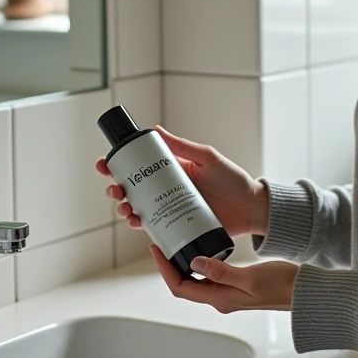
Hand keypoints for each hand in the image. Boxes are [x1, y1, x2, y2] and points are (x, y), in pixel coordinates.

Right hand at [96, 125, 269, 237]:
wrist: (252, 208)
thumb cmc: (234, 180)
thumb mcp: (208, 158)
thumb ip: (184, 146)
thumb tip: (156, 130)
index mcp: (173, 170)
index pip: (141, 166)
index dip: (119, 165)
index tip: (104, 164)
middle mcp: (168, 189)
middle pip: (134, 189)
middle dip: (117, 190)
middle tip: (114, 190)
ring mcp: (172, 208)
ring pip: (140, 209)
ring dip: (126, 209)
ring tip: (126, 210)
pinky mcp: (178, 226)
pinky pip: (155, 227)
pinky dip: (142, 226)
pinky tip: (137, 224)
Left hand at [150, 245, 297, 312]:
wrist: (303, 292)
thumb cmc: (281, 286)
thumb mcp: (250, 276)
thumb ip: (221, 271)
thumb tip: (194, 263)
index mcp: (220, 298)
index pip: (181, 287)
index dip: (164, 269)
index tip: (156, 249)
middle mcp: (220, 298)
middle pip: (184, 284)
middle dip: (169, 265)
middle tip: (162, 242)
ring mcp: (228, 292)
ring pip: (196, 279)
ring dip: (183, 263)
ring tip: (177, 242)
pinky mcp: (236, 284)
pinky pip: (210, 275)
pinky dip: (200, 262)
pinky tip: (201, 247)